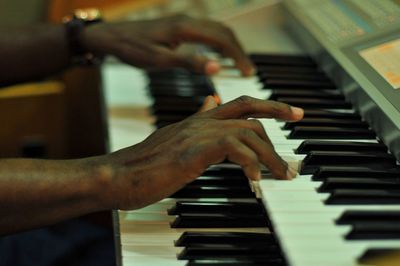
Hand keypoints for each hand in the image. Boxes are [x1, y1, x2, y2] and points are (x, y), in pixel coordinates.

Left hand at [81, 15, 254, 75]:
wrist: (110, 36)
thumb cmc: (131, 49)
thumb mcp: (159, 60)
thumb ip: (189, 63)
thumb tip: (217, 68)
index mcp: (185, 28)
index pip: (222, 40)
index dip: (238, 56)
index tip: (249, 72)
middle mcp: (187, 20)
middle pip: (223, 31)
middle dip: (239, 50)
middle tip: (248, 70)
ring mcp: (182, 20)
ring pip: (215, 29)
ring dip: (230, 45)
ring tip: (238, 63)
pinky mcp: (177, 25)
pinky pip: (205, 30)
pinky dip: (217, 42)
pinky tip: (216, 54)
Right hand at [96, 96, 302, 209]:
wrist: (117, 175)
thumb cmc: (143, 165)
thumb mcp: (174, 139)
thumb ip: (195, 122)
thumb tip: (210, 103)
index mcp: (197, 121)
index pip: (238, 103)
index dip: (268, 105)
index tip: (292, 112)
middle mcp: (199, 122)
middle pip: (248, 110)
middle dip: (279, 116)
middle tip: (296, 137)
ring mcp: (196, 135)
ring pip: (246, 131)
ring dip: (269, 155)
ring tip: (280, 175)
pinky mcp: (193, 151)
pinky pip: (233, 149)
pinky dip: (250, 165)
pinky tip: (254, 181)